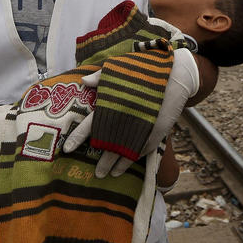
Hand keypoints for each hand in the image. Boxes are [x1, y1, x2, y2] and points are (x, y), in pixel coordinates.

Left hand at [64, 48, 199, 177]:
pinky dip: (132, 160)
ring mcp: (142, 127)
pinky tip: (125, 167)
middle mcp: (125, 118)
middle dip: (101, 160)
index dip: (78, 137)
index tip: (67, 149)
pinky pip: (142, 150)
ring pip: (125, 151)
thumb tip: (83, 81)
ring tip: (107, 175)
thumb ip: (102, 76)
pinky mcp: (156, 132)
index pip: (91, 123)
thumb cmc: (145, 70)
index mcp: (113, 103)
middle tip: (95, 173)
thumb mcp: (121, 68)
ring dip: (116, 165)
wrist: (176, 75)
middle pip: (108, 144)